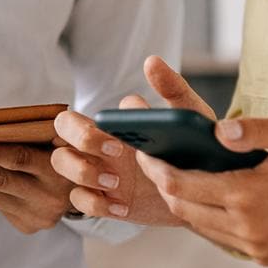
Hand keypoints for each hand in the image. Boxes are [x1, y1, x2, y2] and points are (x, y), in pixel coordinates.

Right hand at [49, 56, 207, 226]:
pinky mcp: (104, 199)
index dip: (95, 127)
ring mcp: (98, 172)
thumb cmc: (194, 147)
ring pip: (61, 163)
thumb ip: (172, 87)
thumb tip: (151, 61)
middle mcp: (99, 144)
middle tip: (114, 152)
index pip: (80, 115)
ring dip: (82, 173)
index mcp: (113, 123)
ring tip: (116, 182)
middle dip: (80, 140)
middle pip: (60, 131)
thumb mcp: (189, 115)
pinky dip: (95, 203)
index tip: (123, 140)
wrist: (206, 190)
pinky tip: (121, 206)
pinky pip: (78, 200)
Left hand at [136, 114, 267, 264]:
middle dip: (164, 185)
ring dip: (184, 202)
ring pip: (200, 227)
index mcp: (250, 196)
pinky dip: (207, 217)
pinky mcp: (265, 257)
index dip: (159, 169)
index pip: (185, 185)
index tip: (144, 152)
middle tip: (153, 161)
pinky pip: (221, 238)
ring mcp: (256, 248)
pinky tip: (206, 195)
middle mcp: (248, 229)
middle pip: (185, 208)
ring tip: (173, 175)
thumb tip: (216, 132)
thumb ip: (252, 129)